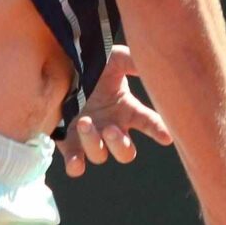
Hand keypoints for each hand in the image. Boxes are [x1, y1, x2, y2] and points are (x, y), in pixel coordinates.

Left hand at [56, 45, 172, 177]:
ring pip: (100, 156)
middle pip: (125, 151)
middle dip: (119, 144)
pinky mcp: (69, 143)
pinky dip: (76, 166)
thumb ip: (133, 62)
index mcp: (126, 109)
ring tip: (84, 122)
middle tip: (110, 129)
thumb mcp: (114, 58)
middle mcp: (111, 127)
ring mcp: (91, 138)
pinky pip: (76, 166)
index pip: (149, 123)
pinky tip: (75, 160)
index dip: (159, 131)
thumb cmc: (91, 64)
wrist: (59, 66)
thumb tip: (152, 64)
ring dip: (93, 143)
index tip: (166, 137)